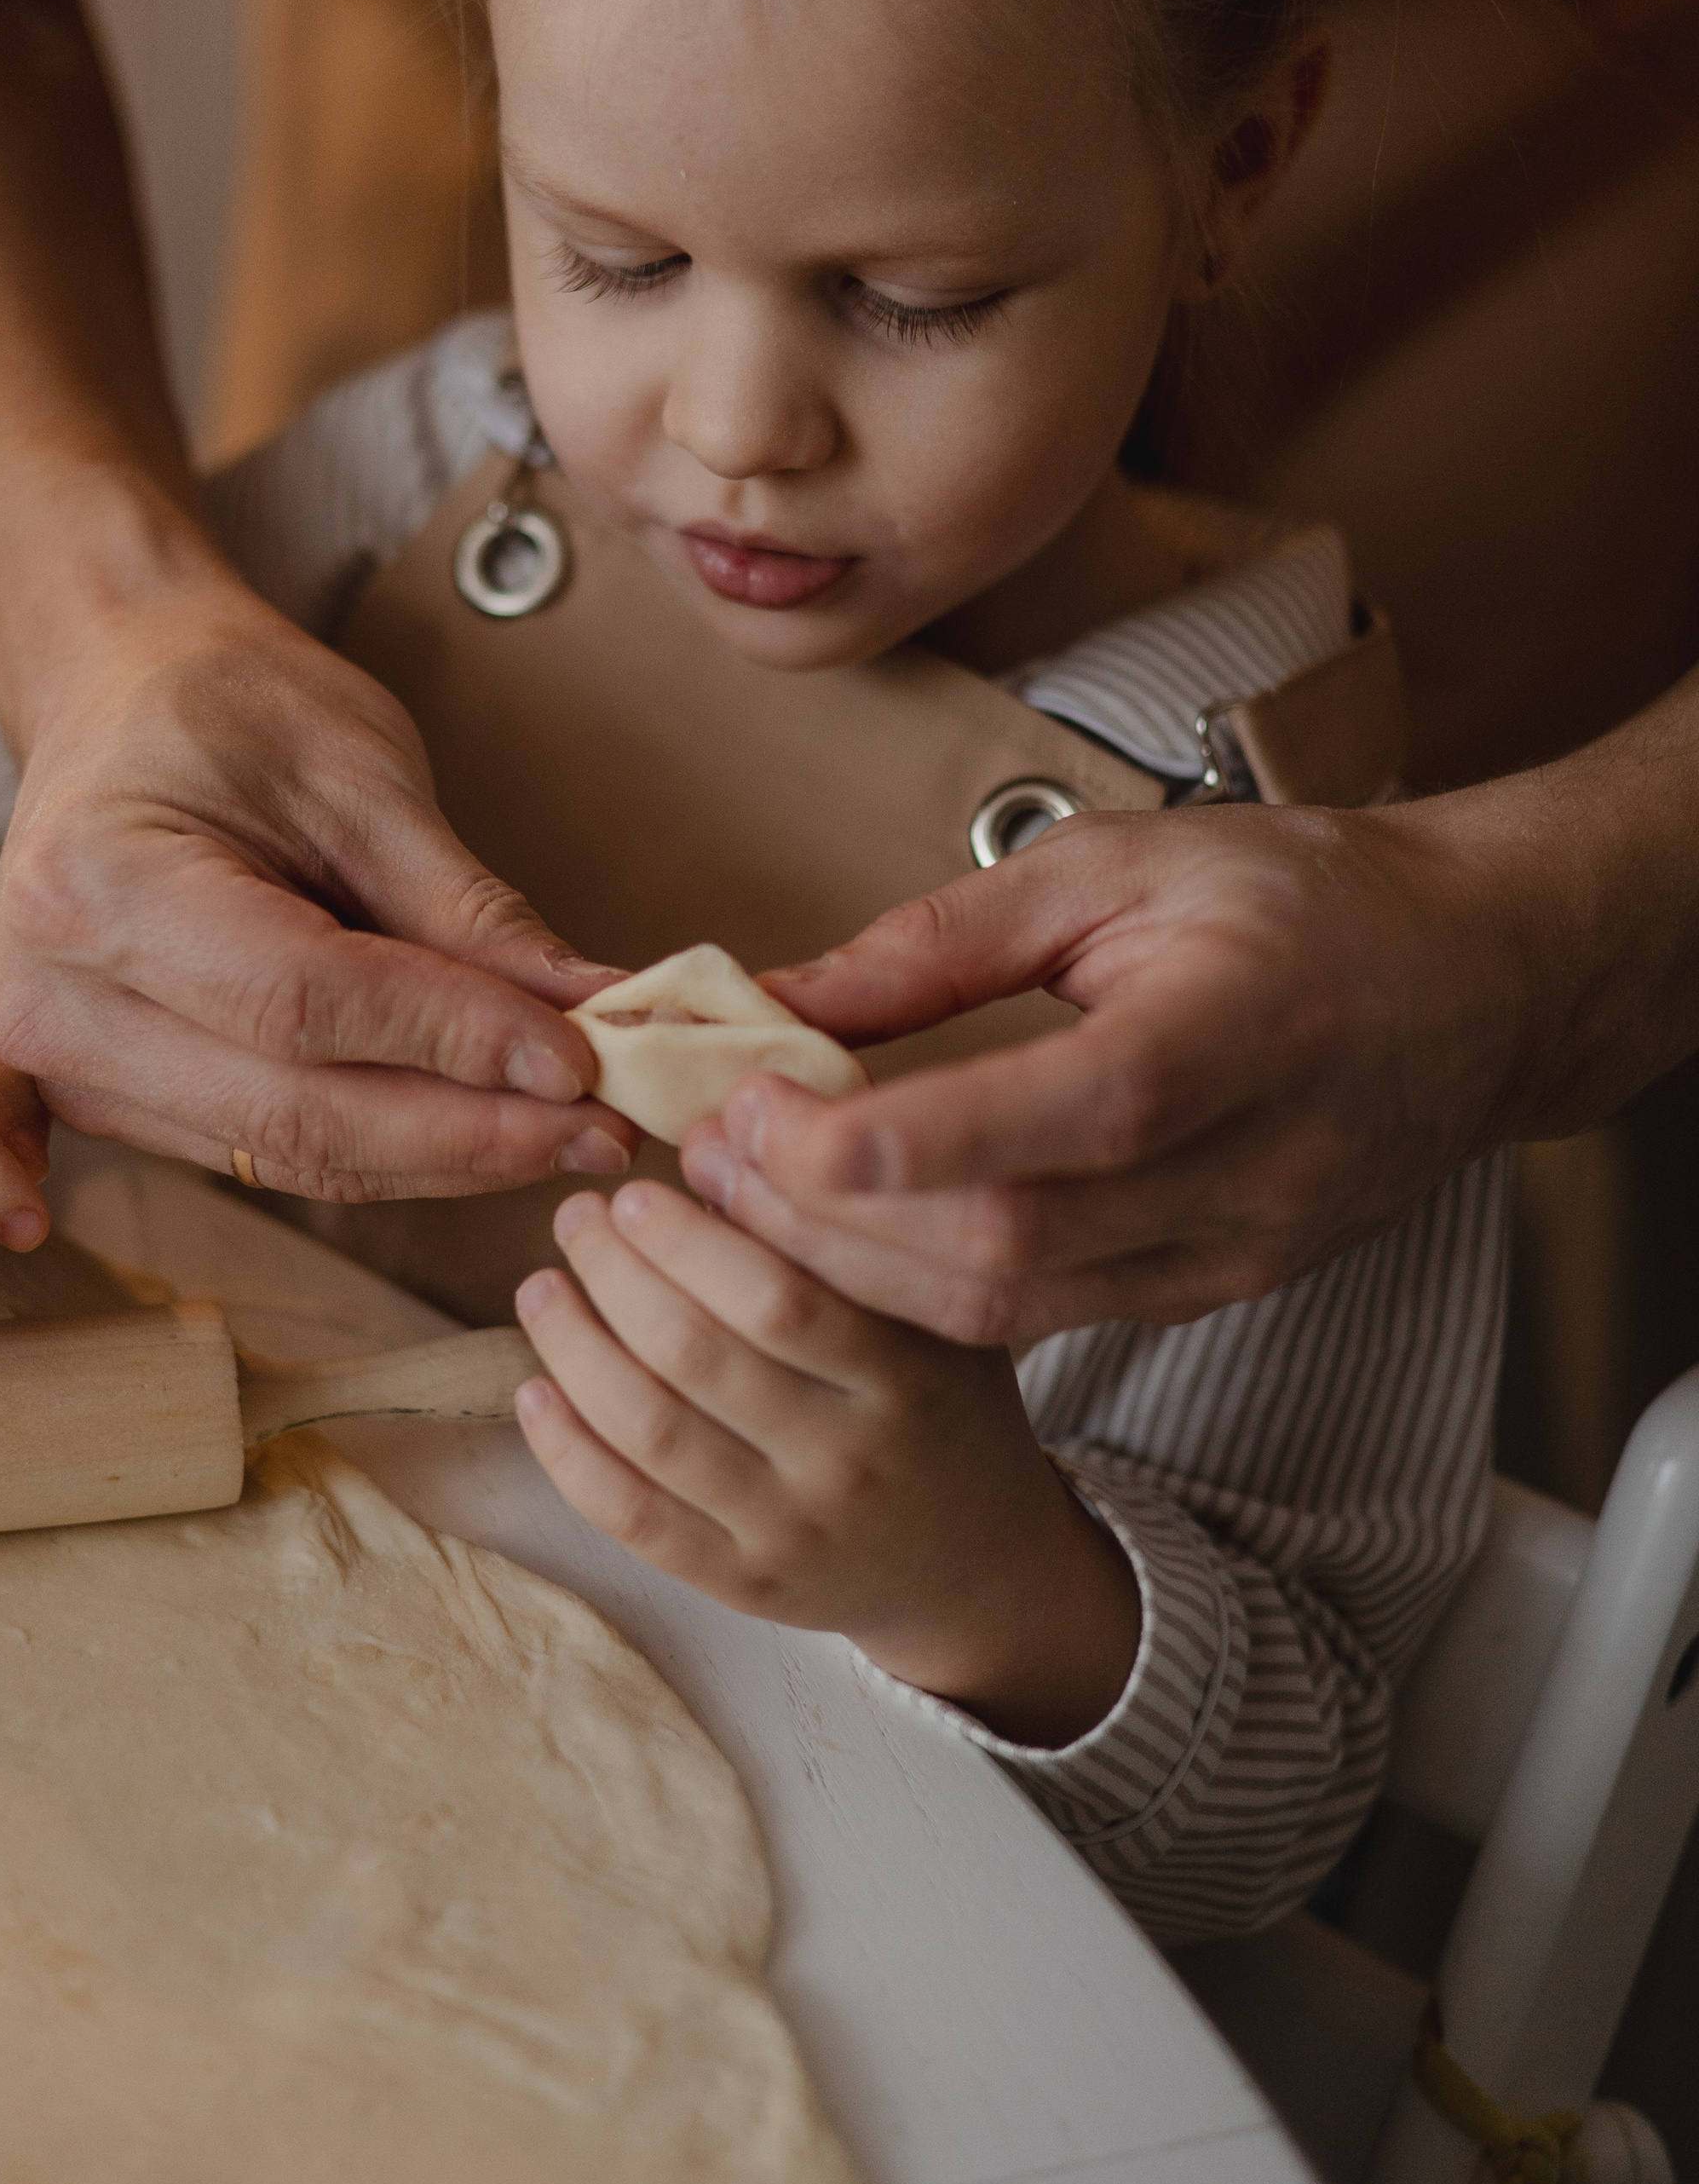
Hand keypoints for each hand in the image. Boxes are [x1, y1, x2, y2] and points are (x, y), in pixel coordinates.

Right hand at [0, 573, 634, 1199]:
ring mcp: (72, 1071)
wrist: (115, 696)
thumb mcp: (359, 772)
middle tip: (606, 1126)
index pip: (302, 1001)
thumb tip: (597, 1012)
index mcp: (95, 886)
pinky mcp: (116, 1106)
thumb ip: (467, 910)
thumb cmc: (225, 706)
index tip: (582, 1058)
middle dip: (470, 1131)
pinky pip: (276, 1150)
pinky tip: (492, 1127)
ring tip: (575, 1133)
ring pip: (294, 1154)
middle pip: (295, 1110)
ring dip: (448, 1155)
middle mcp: (53, 1004)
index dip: (453, 1040)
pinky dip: (396, 1145)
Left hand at [513, 1180, 1138, 1741]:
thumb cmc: (940, 1399)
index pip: (778, 1300)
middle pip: (696, 1356)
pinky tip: (536, 1391)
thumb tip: (708, 1135)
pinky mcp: (744, 1586)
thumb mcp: (926, 1305)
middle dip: (615, 1273)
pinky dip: (568, 1451)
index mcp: (906, 1378)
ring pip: (651, 1431)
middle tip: (578, 1218)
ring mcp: (793, 1532)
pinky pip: (632, 1518)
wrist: (978, 1562)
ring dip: (574, 1349)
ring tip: (542, 1288)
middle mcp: (850, 1461)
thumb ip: (829, 1225)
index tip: (639, 1191)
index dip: (689, 1239)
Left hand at [688, 796, 1540, 1349]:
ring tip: (750, 1199)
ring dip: (859, 1267)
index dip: (887, 1138)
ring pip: (1016, 1305)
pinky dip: (926, 1291)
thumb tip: (779, 1000)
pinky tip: (844, 1238)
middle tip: (712, 1158)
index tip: (753, 1109)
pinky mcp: (1216, 1289)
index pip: (1053, 1117)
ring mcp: (1238, 1250)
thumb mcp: (1117, 865)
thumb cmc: (1297, 897)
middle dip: (834, 1216)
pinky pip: (1047, 1319)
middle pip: (1011, 1240)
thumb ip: (940, 940)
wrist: (1471, 986)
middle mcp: (1249, 1168)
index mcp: (1240, 1031)